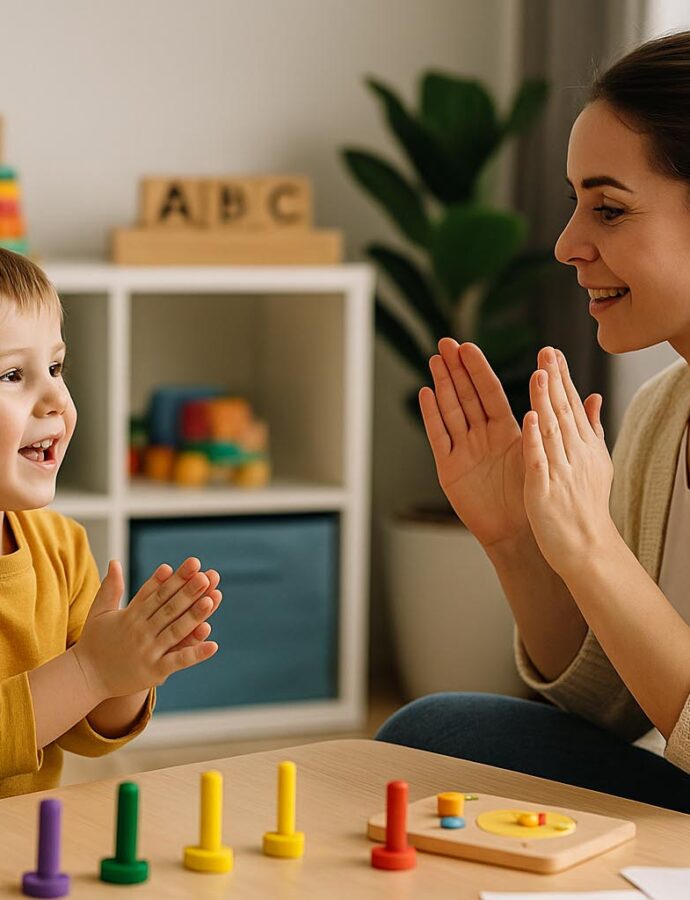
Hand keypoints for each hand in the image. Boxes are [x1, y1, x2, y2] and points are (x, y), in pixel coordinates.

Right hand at [73, 556, 220, 700]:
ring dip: (194, 615)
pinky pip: (177, 661)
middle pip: (169, 607)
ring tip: (211, 600)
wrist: (85, 678)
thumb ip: (111, 587)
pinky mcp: (154, 672)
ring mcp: (148, 651)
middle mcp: (141, 631)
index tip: (193, 564)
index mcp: (131, 615)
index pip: (157, 592)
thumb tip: (114, 561)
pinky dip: (195, 653)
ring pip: (175, 630)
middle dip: (189, 591)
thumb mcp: (100, 611)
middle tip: (206, 576)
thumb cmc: (94, 642)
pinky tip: (213, 644)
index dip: (176, 578)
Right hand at [420, 338, 602, 551]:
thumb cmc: (535, 495)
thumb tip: (591, 394)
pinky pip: (438, 437)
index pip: (489, 392)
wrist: (521, 533)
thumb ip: (564, 422)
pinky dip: (432, 415)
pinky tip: (426, 393)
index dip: (478, 370)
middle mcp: (481, 436)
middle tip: (446, 343)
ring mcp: (463, 450)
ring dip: (442, 385)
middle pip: (466, 396)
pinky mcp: (449, 468)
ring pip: (450, 410)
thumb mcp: (550, 452)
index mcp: (505, 430)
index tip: (468, 346)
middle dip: (456, 370)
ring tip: (434, 360)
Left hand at [522, 346, 615, 575]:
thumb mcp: (596, 463)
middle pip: (563, 411)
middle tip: (545, 351)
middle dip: (554, 380)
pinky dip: (535, 439)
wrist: (587, 548)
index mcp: (584, 447)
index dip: (562, 378)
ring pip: (552, 430)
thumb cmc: (586, 506)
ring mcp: (561, 471)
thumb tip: (594, 396)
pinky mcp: (545, 490)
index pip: (571, 406)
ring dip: (544, 401)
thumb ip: (591, 429)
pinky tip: (530, 418)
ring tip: (539, 374)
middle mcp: (575, 455)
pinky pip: (539, 460)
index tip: (553, 353)